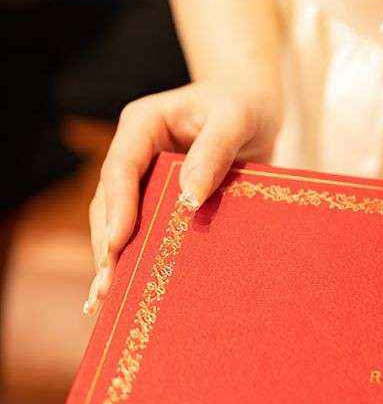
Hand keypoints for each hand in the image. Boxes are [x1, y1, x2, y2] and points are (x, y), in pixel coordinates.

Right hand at [84, 80, 282, 313]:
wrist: (254, 106)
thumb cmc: (245, 104)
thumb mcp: (236, 119)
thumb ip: (214, 151)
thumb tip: (189, 199)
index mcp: (143, 124)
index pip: (120, 166)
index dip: (116, 206)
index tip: (116, 243)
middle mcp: (135, 152)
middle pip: (110, 201)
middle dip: (107, 243)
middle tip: (107, 286)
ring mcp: (144, 178)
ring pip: (119, 220)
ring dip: (114, 258)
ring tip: (107, 298)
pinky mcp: (160, 200)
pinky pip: (144, 229)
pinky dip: (137, 258)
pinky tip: (128, 291)